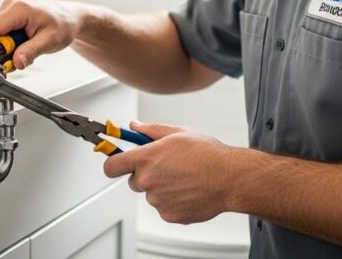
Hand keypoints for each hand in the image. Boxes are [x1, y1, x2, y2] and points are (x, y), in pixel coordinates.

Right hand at [0, 0, 84, 68]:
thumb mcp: (51, 40)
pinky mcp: (8, 17)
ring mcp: (8, 10)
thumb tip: (16, 62)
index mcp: (19, 8)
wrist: (70, 17)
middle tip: (18, 59)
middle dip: (1, 51)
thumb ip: (32, 51)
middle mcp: (10, 6)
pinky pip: (0, 34)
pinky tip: (23, 44)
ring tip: (26, 49)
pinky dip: (9, 44)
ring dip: (6, 48)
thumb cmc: (64, 23)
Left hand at [103, 121, 236, 223]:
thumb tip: (133, 127)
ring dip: (162, 187)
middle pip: (133, 180)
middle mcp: (148, 180)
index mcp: (146, 158)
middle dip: (145, 174)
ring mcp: (157, 200)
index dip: (113, 163)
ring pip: (151, 193)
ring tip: (184, 177)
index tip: (117, 162)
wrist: (230, 178)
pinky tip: (189, 190)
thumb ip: (150, 130)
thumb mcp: (177, 133)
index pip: (111, 166)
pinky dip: (173, 201)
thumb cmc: (207, 154)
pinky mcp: (168, 214)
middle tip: (166, 167)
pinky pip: (164, 207)